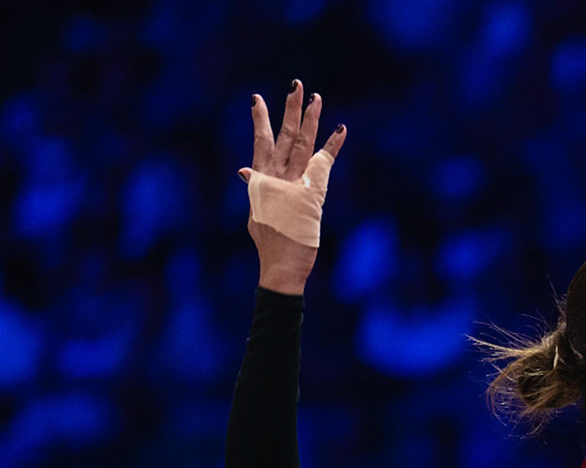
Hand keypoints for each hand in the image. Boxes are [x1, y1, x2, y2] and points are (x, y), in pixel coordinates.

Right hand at [241, 79, 346, 293]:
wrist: (279, 265)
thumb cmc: (270, 242)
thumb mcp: (257, 211)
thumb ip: (254, 187)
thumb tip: (244, 169)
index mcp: (261, 180)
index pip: (261, 143)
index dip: (261, 120)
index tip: (257, 99)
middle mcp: (276, 177)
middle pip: (284, 136)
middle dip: (289, 110)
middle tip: (296, 85)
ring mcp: (293, 184)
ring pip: (302, 143)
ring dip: (310, 119)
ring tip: (316, 97)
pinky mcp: (311, 194)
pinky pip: (324, 164)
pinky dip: (333, 147)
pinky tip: (341, 129)